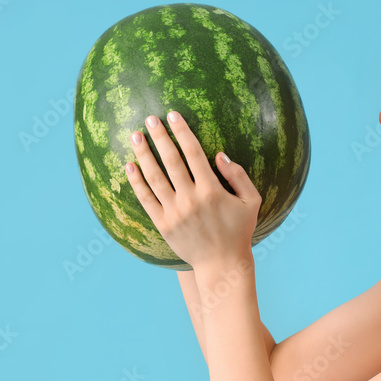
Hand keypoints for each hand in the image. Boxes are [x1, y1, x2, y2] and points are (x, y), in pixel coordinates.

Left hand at [124, 111, 260, 269]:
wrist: (222, 264)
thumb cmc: (239, 230)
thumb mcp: (251, 201)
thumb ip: (238, 175)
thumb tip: (219, 155)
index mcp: (212, 190)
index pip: (193, 153)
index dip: (182, 132)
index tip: (173, 116)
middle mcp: (191, 199)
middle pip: (171, 161)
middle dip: (160, 137)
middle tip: (150, 119)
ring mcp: (175, 212)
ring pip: (155, 177)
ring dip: (144, 154)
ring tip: (136, 136)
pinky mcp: (163, 224)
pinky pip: (146, 199)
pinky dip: (136, 182)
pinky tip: (129, 165)